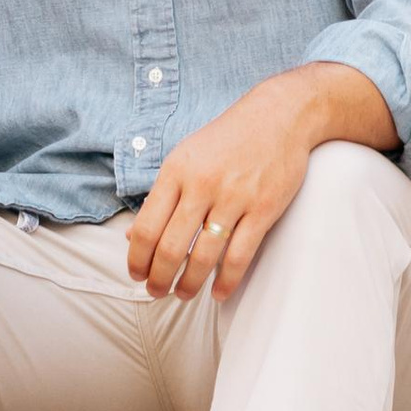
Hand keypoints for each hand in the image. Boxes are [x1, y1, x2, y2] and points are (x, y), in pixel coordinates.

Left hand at [125, 79, 325, 303]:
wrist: (278, 116)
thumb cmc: (227, 139)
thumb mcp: (186, 157)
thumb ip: (160, 196)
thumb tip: (132, 236)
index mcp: (176, 171)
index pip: (146, 227)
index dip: (137, 258)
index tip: (136, 274)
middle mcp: (202, 185)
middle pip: (170, 248)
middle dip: (158, 278)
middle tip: (156, 291)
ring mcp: (234, 198)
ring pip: (203, 258)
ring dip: (189, 285)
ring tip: (183, 294)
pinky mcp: (263, 209)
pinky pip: (239, 256)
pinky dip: (226, 282)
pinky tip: (218, 293)